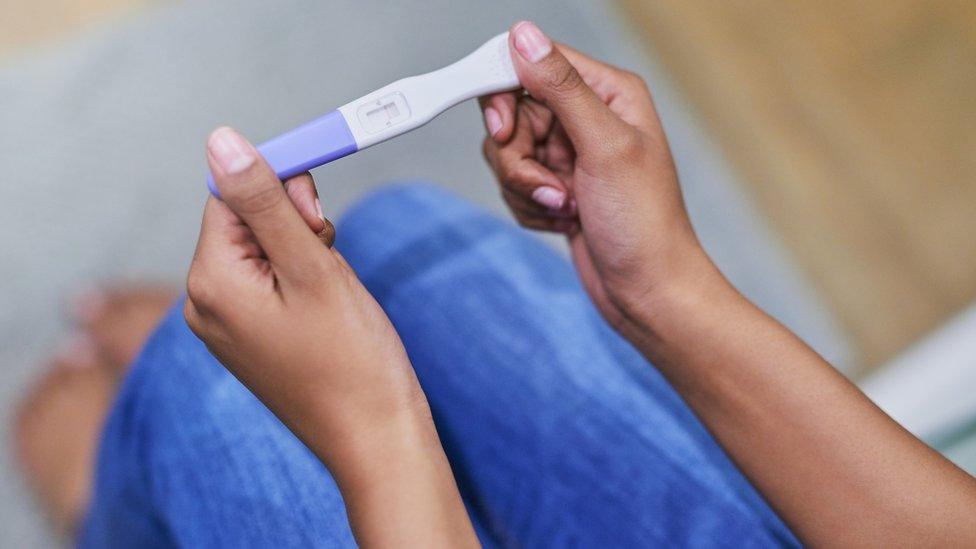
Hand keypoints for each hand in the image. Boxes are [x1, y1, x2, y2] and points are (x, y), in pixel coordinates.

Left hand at [184, 127, 424, 462]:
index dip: (279, 189)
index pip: (231, 196)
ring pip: (262, 249)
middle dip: (293, 224)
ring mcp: (226, 323)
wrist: (373, 436)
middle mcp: (205, 302)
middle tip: (329, 256)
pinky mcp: (250, 336)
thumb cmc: (351, 360)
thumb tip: (220, 141)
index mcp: (212, 282)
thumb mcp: (312, 267)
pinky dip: (301, 277)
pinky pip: (269, 281)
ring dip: (303, 250)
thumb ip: (266, 202)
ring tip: (331, 291)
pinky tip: (326, 306)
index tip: (319, 209)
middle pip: (244, 220)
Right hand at [481, 21, 714, 334]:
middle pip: (512, 112)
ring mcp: (570, 153)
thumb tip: (524, 35)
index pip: (534, 63)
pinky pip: (514, 183)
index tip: (502, 130)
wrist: (646, 292)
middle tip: (552, 185)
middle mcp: (587, 116)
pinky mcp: (556, 185)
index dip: (505, 94)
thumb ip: (561, 88)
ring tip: (566, 207)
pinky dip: (530, 207)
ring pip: (507, 152)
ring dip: (527, 188)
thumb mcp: (604, 147)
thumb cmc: (644, 225)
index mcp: (607, 92)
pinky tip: (565, 220)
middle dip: (519, 158)